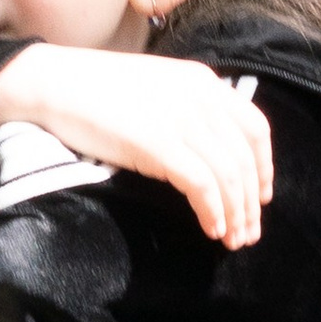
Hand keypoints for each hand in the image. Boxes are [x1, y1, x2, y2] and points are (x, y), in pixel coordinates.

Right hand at [0, 45, 273, 248]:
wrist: (55, 83)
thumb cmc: (100, 91)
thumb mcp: (160, 89)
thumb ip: (191, 111)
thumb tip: (213, 152)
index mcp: (204, 82)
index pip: (255, 128)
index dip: (265, 167)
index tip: (261, 197)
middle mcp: (201, 98)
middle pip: (245, 158)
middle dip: (251, 202)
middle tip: (248, 233)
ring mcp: (181, 119)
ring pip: (228, 175)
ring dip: (236, 213)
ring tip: (232, 239)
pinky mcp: (158, 143)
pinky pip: (201, 184)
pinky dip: (212, 211)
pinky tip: (211, 228)